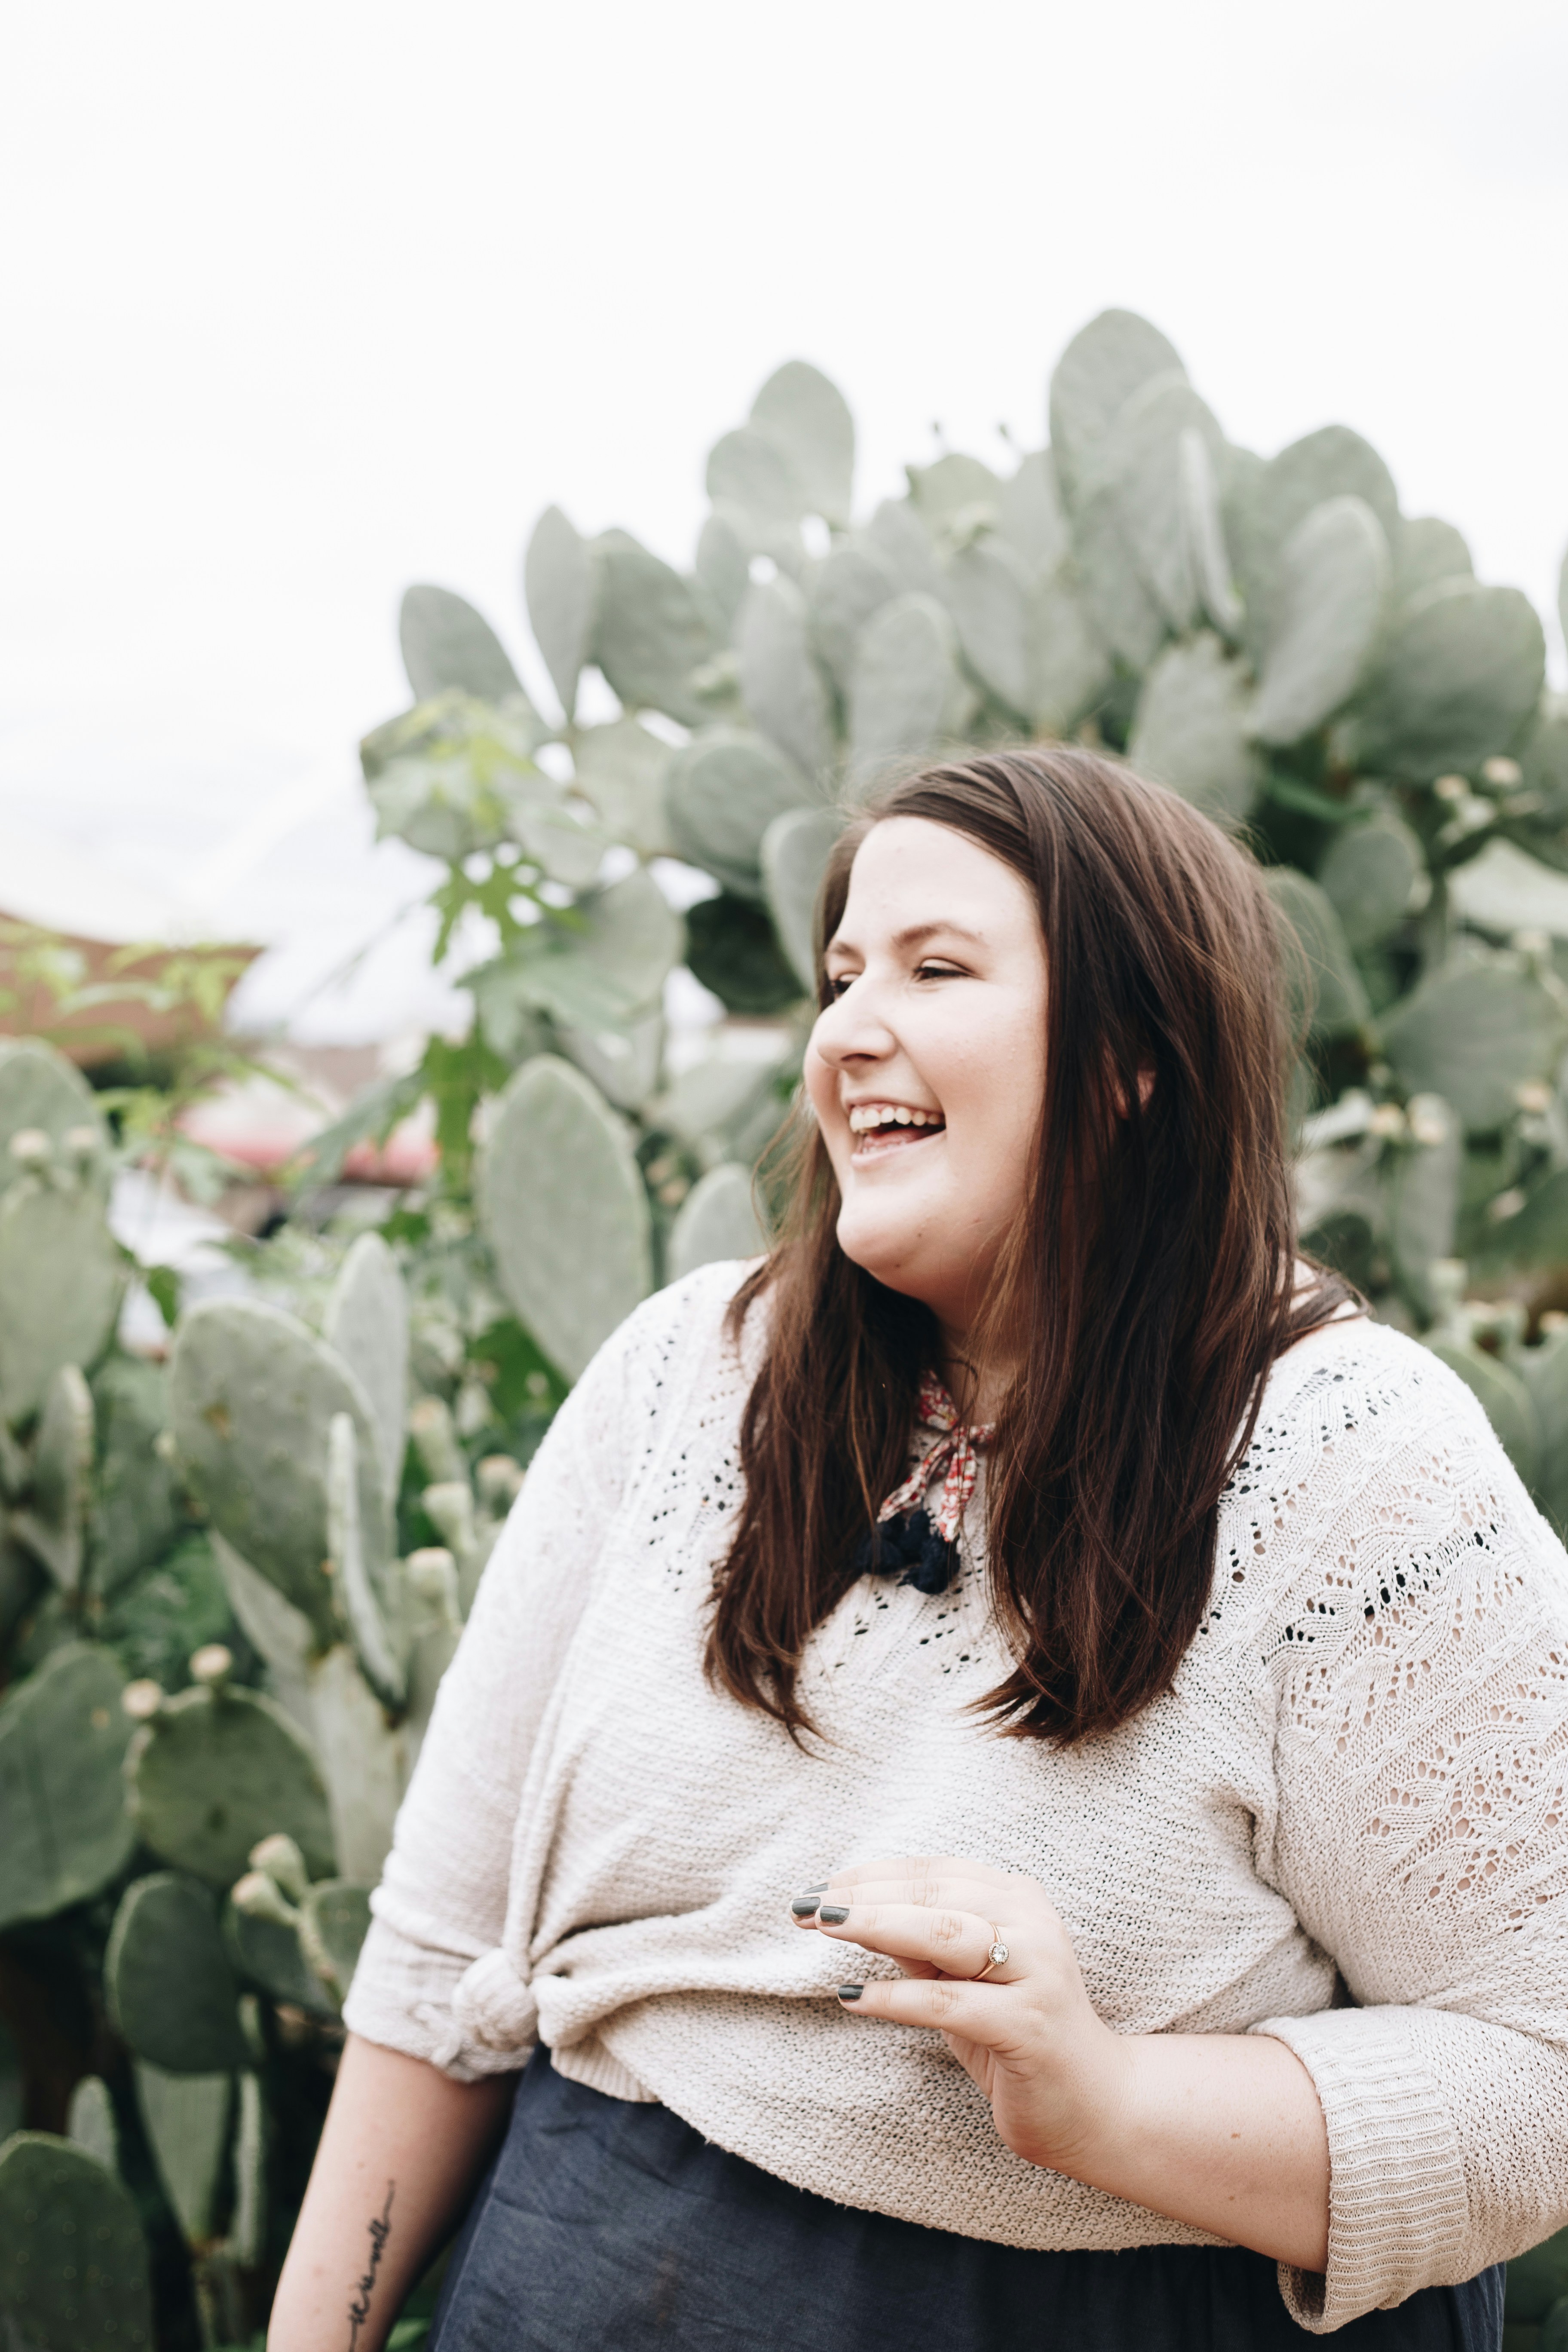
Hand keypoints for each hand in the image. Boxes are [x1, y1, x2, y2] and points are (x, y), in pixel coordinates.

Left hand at [792, 1853, 1132, 2177]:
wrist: (1096, 2107)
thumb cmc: (1015, 2035)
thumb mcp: (961, 1980)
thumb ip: (919, 1944)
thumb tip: (849, 1910)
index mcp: (1018, 1899)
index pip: (933, 1872)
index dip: (870, 1876)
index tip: (816, 1890)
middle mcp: (1032, 1924)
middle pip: (934, 1893)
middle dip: (862, 1896)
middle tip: (804, 1907)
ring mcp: (1036, 1972)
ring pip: (942, 1933)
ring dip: (875, 1924)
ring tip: (823, 1925)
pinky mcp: (1028, 2026)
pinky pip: (948, 2003)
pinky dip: (895, 1998)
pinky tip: (850, 1999)